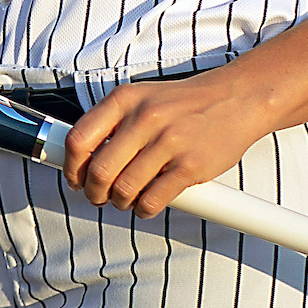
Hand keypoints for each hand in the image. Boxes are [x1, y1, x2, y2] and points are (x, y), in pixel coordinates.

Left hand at [63, 73, 273, 216]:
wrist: (236, 98)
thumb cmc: (185, 103)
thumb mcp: (141, 98)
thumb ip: (112, 122)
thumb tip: (81, 158)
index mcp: (124, 100)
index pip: (79, 139)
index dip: (71, 167)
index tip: (75, 179)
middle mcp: (144, 119)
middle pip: (99, 171)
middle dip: (93, 192)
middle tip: (98, 196)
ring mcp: (168, 143)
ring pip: (124, 190)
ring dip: (119, 202)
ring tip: (125, 199)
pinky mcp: (190, 166)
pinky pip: (152, 200)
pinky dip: (143, 209)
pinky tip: (146, 204)